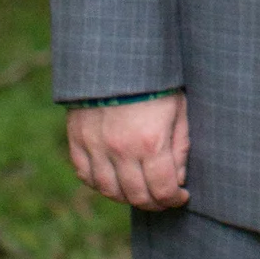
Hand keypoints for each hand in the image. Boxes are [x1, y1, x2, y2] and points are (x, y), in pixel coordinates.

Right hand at [67, 92, 189, 210]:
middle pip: (137, 196)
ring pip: (109, 190)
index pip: (163, 190)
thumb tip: (178, 178)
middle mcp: (121, 150)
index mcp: (151, 142)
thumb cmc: (156, 80)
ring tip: (140, 191)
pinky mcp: (78, 139)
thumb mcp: (179, 109)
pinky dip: (100, 183)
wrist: (116, 55)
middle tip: (163, 199)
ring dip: (127, 197)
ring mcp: (96, 146)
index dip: (175, 199)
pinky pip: (85, 174)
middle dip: (154, 203)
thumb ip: (180, 147)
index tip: (181, 196)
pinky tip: (114, 180)